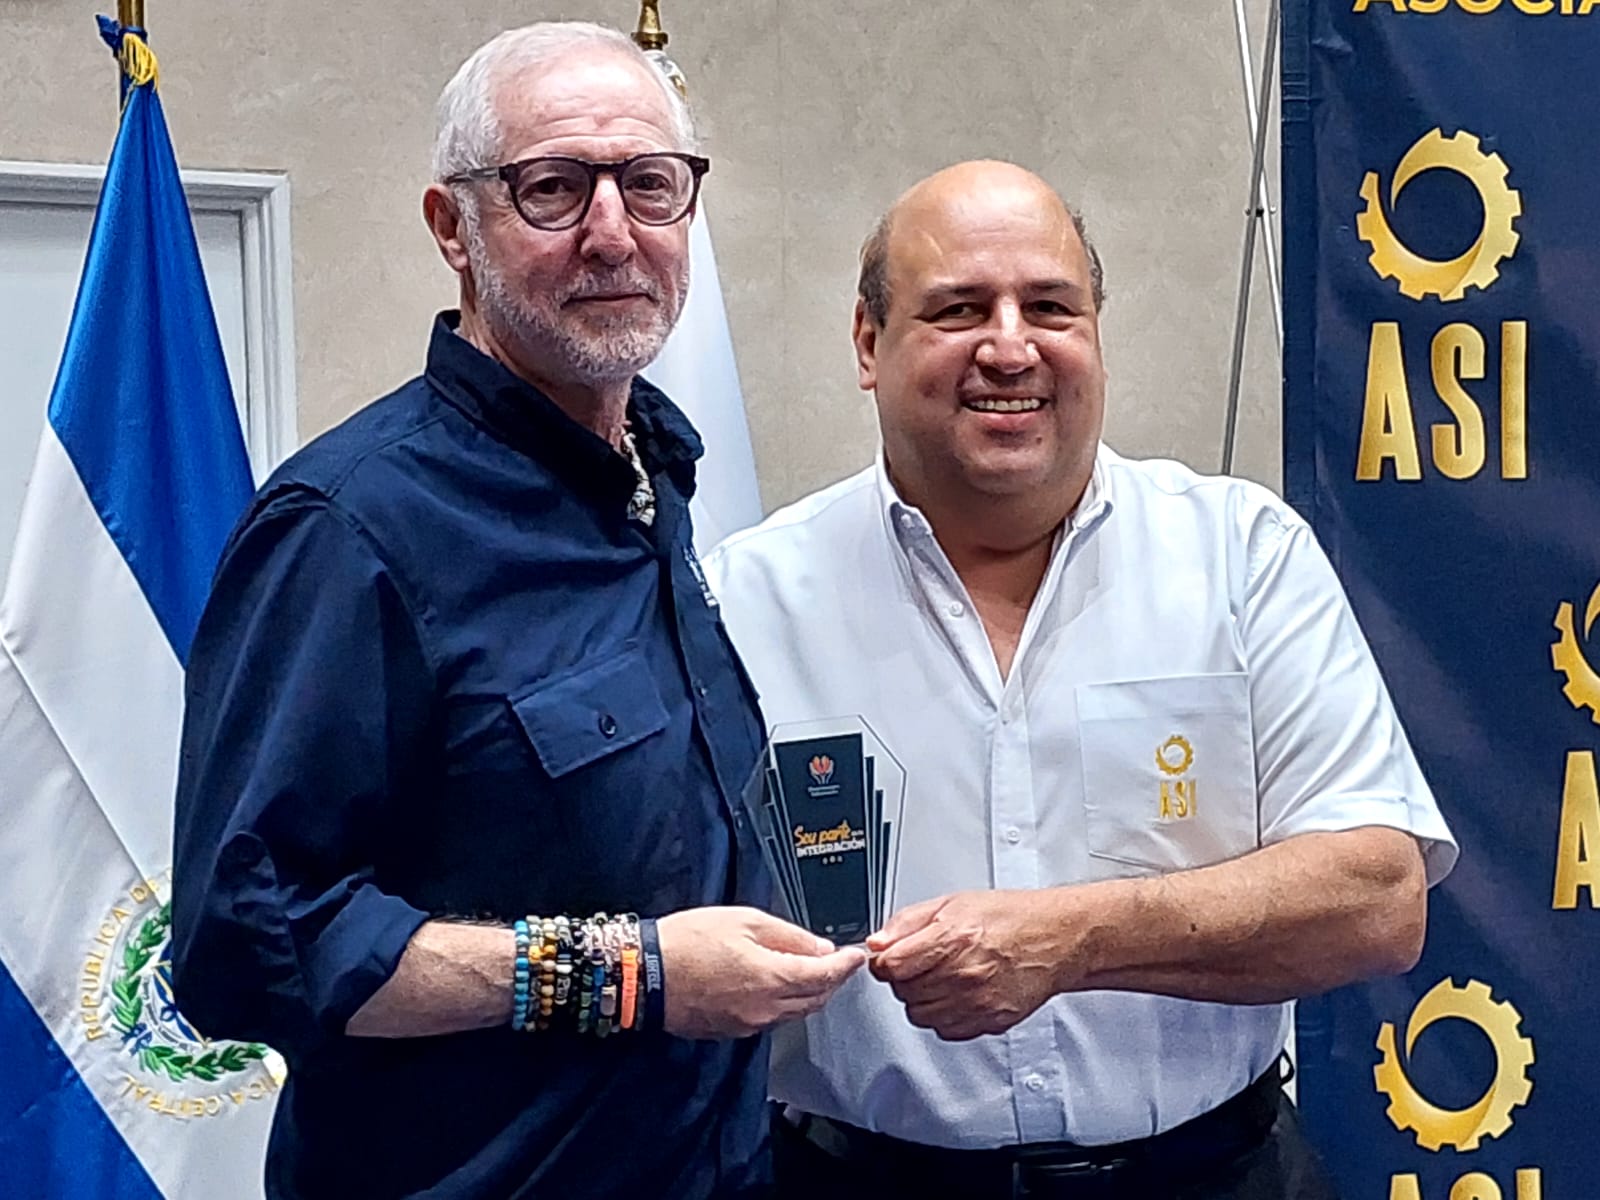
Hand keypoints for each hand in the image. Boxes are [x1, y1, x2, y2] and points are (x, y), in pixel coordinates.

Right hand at [657, 907, 866, 1038]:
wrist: (645, 974)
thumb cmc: (687, 942)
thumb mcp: (743, 921)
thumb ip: (788, 935)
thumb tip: (819, 947)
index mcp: (771, 977)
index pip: (825, 975)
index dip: (846, 965)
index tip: (857, 956)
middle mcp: (766, 1008)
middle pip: (816, 999)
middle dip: (833, 981)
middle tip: (840, 963)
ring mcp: (749, 1024)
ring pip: (796, 1013)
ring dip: (811, 994)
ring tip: (814, 972)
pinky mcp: (733, 1031)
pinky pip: (773, 1020)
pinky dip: (787, 1004)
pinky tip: (781, 987)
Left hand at [867, 890, 1071, 1041]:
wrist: (1054, 938)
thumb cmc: (1009, 917)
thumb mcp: (952, 903)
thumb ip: (907, 923)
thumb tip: (877, 943)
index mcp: (952, 939)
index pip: (891, 965)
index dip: (884, 960)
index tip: (890, 957)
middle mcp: (964, 974)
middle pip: (903, 992)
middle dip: (904, 978)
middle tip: (921, 963)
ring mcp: (977, 1002)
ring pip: (920, 1015)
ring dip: (921, 999)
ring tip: (941, 977)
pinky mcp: (990, 1022)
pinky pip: (945, 1030)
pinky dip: (943, 1016)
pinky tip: (956, 994)